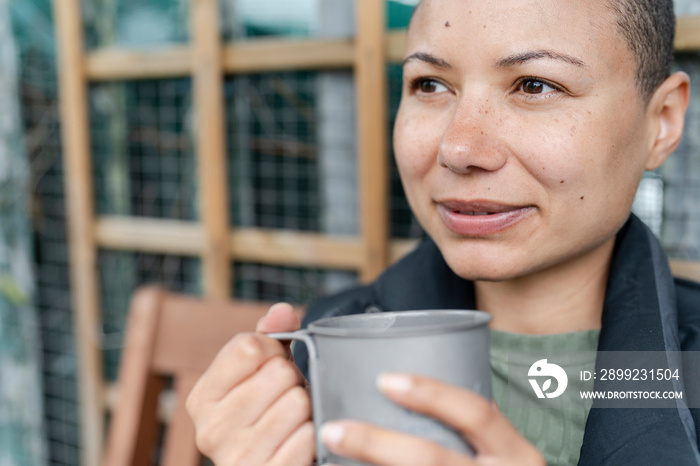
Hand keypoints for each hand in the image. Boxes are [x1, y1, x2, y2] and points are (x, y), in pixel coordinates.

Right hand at [186, 303, 313, 465]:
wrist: (274, 464)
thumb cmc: (267, 412)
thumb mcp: (262, 371)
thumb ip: (270, 336)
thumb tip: (282, 311)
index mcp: (202, 398)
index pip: (249, 347)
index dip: (273, 349)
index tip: (273, 364)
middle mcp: (211, 430)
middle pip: (278, 373)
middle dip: (292, 379)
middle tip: (285, 396)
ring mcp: (237, 458)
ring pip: (297, 402)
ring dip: (305, 407)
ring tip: (293, 418)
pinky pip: (308, 436)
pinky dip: (313, 434)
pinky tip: (299, 440)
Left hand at [320, 373, 544, 465]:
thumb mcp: (506, 452)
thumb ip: (476, 428)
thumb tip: (419, 385)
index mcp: (516, 454)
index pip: (476, 414)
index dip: (432, 394)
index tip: (385, 380)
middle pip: (432, 458)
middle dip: (376, 443)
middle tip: (333, 428)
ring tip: (328, 459)